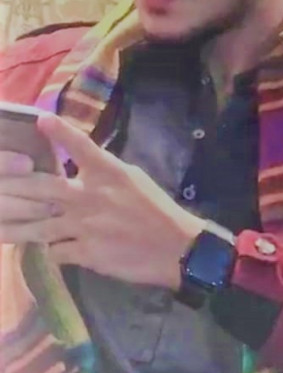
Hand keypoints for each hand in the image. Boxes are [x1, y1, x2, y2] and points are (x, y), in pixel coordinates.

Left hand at [0, 115, 200, 287]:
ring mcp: (84, 226)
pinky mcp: (85, 253)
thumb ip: (103, 171)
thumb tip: (77, 166)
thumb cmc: (156, 210)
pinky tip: (38, 248)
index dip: (59, 131)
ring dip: (12, 226)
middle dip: (10, 186)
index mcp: (108, 172)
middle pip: (40, 187)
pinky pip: (54, 251)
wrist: (176, 247)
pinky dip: (46, 250)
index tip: (41, 119)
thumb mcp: (133, 179)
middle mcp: (90, 196)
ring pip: (36, 226)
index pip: (80, 145)